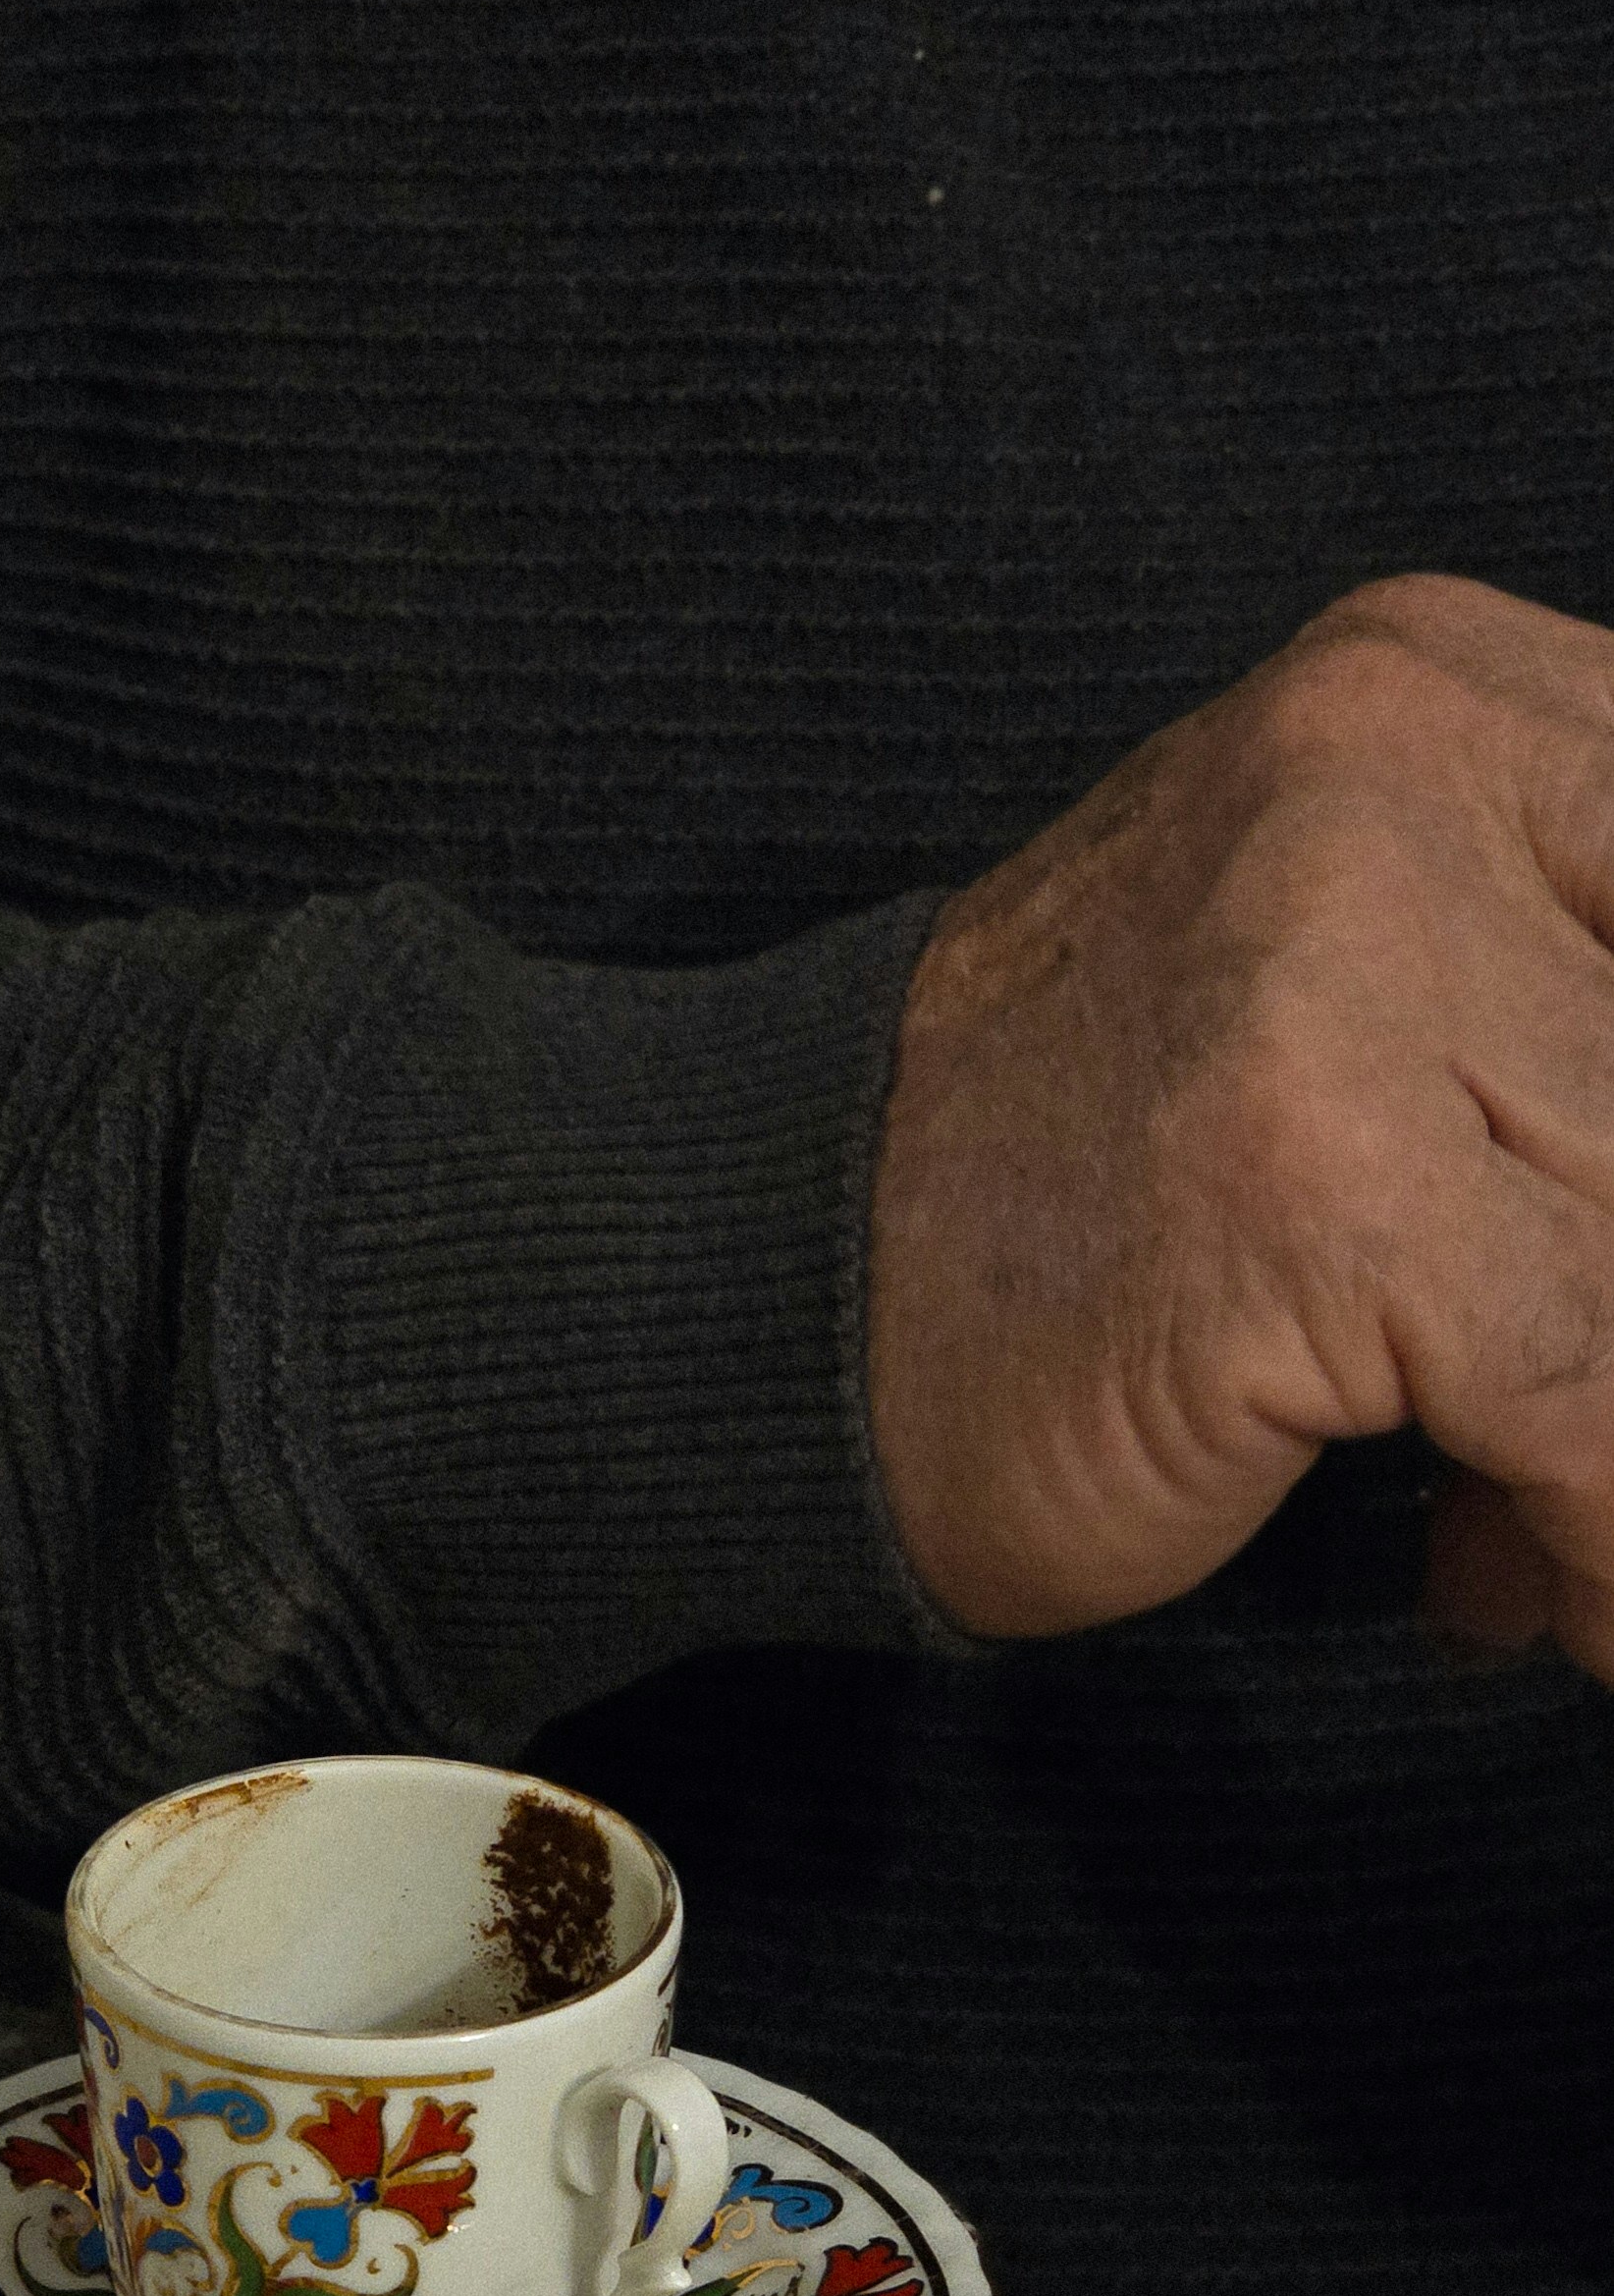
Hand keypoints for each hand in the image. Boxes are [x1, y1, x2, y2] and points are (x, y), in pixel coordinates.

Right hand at [867, 575, 1613, 1673]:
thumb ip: (1567, 1031)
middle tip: (1592, 1431)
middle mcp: (1392, 775)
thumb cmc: (1070, 1165)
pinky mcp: (1319, 1185)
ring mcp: (1349, 970)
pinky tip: (1554, 1604)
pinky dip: (1596, 1532)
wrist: (766, 1283)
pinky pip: (1584, 1391)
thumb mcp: (1357, 980)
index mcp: (1427, 692)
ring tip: (1574, 1545)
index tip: (1610, 1244)